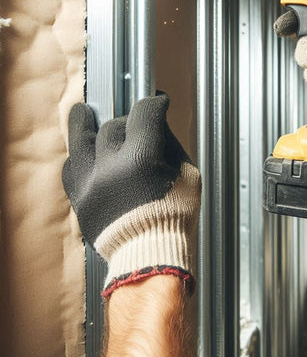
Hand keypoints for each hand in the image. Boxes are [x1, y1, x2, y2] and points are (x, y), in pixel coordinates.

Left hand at [62, 94, 200, 297]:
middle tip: (139, 128)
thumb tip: (158, 123)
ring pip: (84, 139)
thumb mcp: (186, 175)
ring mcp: (90, 183)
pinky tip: (84, 150)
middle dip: (130, 123)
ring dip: (87, 125)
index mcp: (141, 159)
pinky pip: (71, 167)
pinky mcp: (79, 198)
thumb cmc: (174, 217)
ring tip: (83, 112)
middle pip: (116, 125)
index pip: (145, 113)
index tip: (159, 101)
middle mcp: (110, 167)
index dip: (155, 103)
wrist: (149, 255)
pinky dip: (79, 156)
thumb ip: (170, 145)